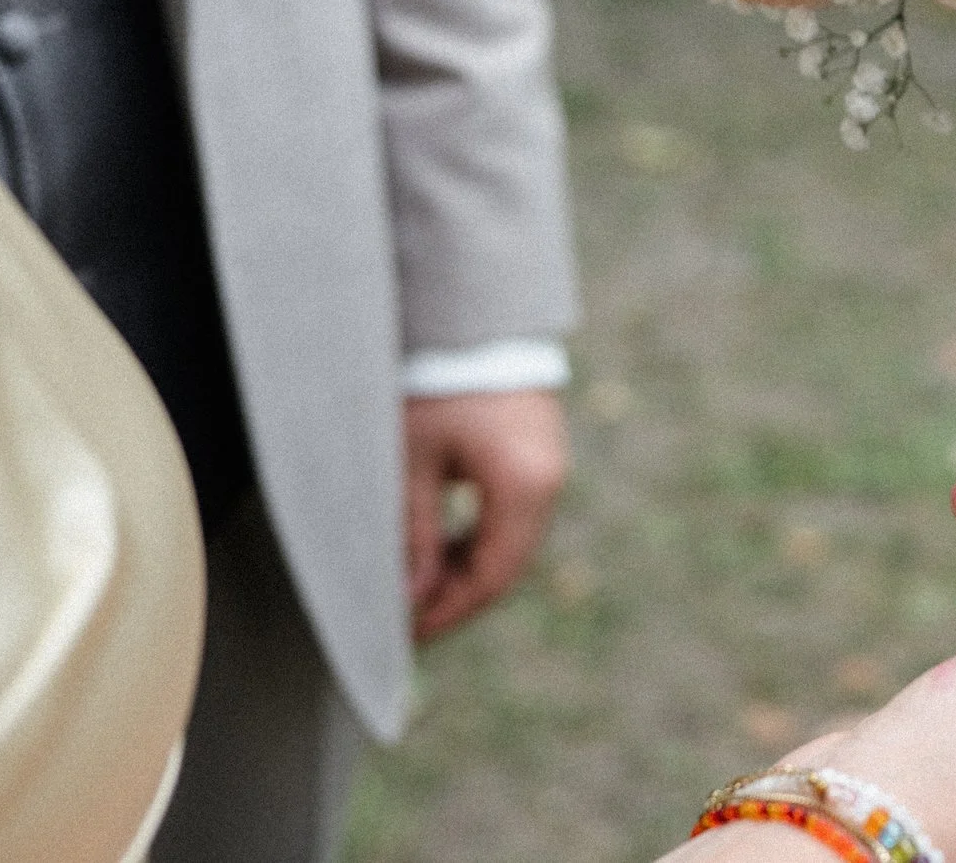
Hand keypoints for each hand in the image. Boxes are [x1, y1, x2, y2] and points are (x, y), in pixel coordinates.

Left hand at [404, 389, 570, 640]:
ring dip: (468, 569)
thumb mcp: (412, 460)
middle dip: (456, 598)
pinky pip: (515, 514)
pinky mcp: (541, 453)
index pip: (491, 576)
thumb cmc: (436, 384)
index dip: (447, 613)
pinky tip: (444, 546)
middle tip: (405, 622)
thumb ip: (414, 533)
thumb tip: (409, 597)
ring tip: (417, 587)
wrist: (472, 318)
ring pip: (512, 542)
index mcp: (524, 486)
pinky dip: (481, 538)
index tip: (404, 637)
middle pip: (506, 564)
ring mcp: (551, 466)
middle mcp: (550, 481)